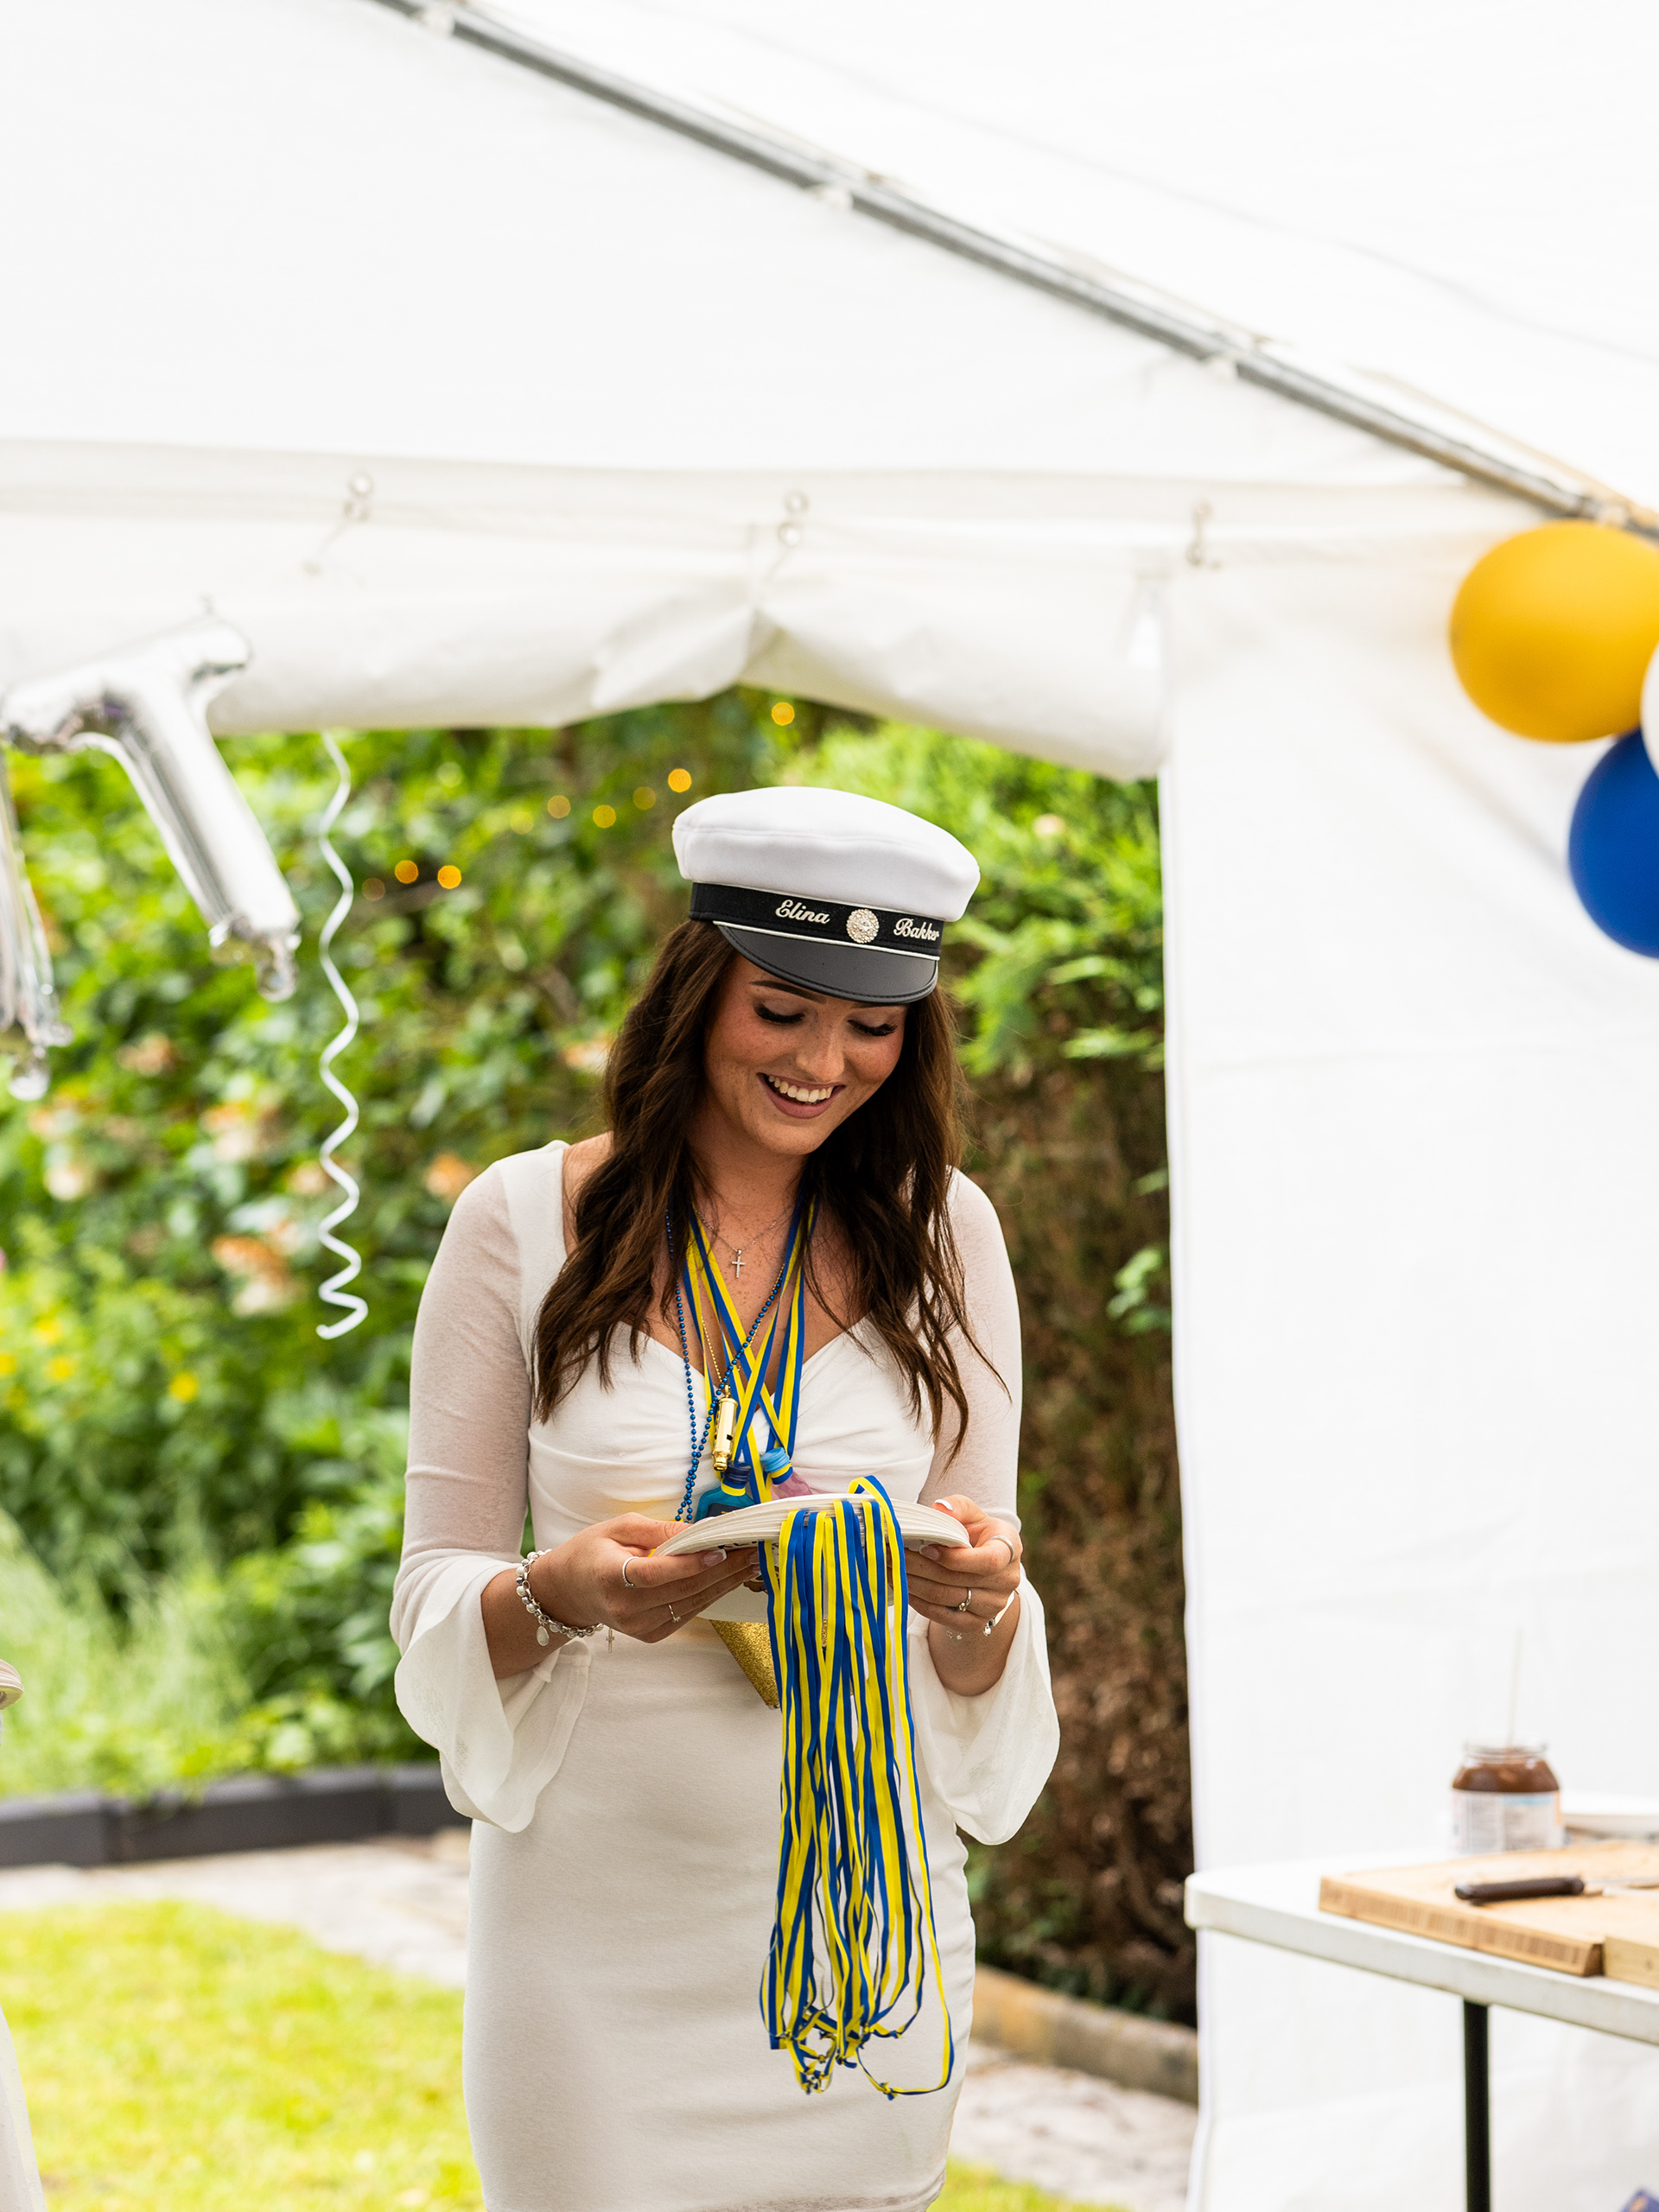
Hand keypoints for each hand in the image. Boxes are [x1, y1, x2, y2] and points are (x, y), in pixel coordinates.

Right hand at [532, 1515, 759, 1646]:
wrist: (569, 1591)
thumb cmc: (592, 1552)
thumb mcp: (619, 1528)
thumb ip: (660, 1531)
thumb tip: (700, 1530)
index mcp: (611, 1577)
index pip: (655, 1574)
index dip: (689, 1564)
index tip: (719, 1549)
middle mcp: (626, 1609)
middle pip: (682, 1590)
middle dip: (721, 1570)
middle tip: (751, 1550)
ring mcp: (639, 1627)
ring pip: (691, 1604)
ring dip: (724, 1584)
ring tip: (750, 1563)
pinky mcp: (650, 1635)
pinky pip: (687, 1614)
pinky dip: (709, 1596)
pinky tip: (729, 1579)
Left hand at [905, 1494, 1020, 1632]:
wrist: (987, 1565)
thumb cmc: (977, 1534)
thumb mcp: (972, 1514)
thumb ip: (958, 1507)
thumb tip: (939, 1508)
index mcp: (1009, 1549)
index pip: (988, 1561)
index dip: (955, 1558)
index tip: (926, 1548)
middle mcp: (1006, 1581)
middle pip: (958, 1580)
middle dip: (920, 1567)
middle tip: (893, 1555)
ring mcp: (992, 1605)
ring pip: (946, 1597)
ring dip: (914, 1584)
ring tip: (891, 1570)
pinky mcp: (975, 1623)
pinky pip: (943, 1617)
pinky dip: (919, 1602)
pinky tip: (903, 1587)